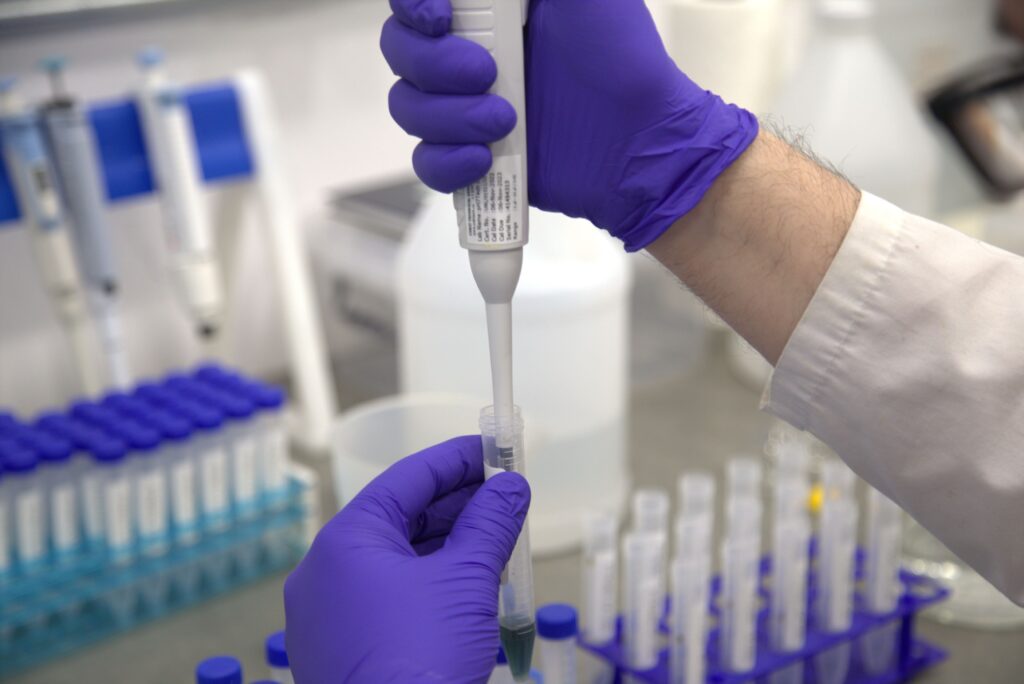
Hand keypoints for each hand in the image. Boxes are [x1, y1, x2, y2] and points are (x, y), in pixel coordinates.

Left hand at [284, 436, 529, 682]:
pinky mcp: (343, 648)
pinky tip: (469, 585)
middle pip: (399, 519)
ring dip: (447, 546)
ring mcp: (330, 614)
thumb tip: (512, 488)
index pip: (406, 480)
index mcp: (346, 541)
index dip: (455, 461)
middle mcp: (327, 572)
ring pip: (396, 561)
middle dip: (456, 506)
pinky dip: (429, 583)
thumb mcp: (467, 581)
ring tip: (495, 539)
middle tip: (503, 496)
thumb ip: (490, 524)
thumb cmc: (420, 661)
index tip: (492, 451)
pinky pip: (388, 598)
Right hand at [381, 0, 757, 250]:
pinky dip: (447, 163)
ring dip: (449, 117)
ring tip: (506, 122)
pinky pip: (426, 164)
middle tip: (488, 74)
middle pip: (400, 52)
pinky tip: (484, 159)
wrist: (641, 140)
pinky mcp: (471, 159)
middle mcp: (465, 54)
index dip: (411, 6)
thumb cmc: (622, 58)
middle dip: (435, 65)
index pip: (414, 3)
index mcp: (486, 11)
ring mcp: (463, 109)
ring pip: (408, 108)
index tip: (440, 18)